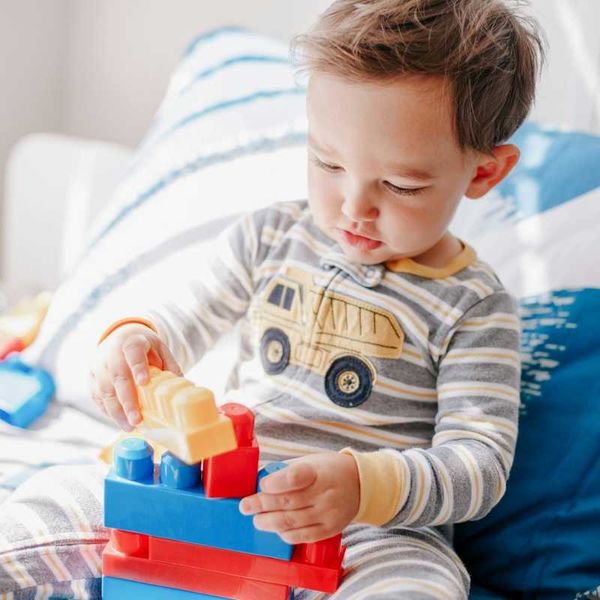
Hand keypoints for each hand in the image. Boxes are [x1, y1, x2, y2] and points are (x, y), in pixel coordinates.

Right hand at [90, 323, 181, 430]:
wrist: (119, 338)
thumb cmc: (144, 348)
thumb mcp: (160, 349)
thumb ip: (170, 366)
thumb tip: (183, 387)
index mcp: (132, 342)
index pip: (133, 353)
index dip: (138, 368)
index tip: (144, 382)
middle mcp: (112, 353)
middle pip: (118, 377)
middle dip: (127, 400)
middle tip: (137, 420)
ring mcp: (99, 366)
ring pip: (104, 390)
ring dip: (117, 411)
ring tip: (130, 426)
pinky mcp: (91, 378)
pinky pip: (97, 397)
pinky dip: (108, 411)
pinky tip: (120, 421)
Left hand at [239, 452, 359, 543]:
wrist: (361, 484)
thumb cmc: (329, 470)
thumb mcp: (311, 461)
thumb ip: (288, 471)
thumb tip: (259, 481)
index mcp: (319, 472)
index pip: (295, 478)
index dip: (274, 483)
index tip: (262, 484)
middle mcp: (325, 494)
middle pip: (287, 502)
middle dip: (261, 504)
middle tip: (245, 506)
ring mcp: (328, 513)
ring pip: (292, 521)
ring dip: (269, 522)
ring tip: (256, 519)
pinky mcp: (330, 529)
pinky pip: (302, 536)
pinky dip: (285, 533)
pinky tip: (276, 529)